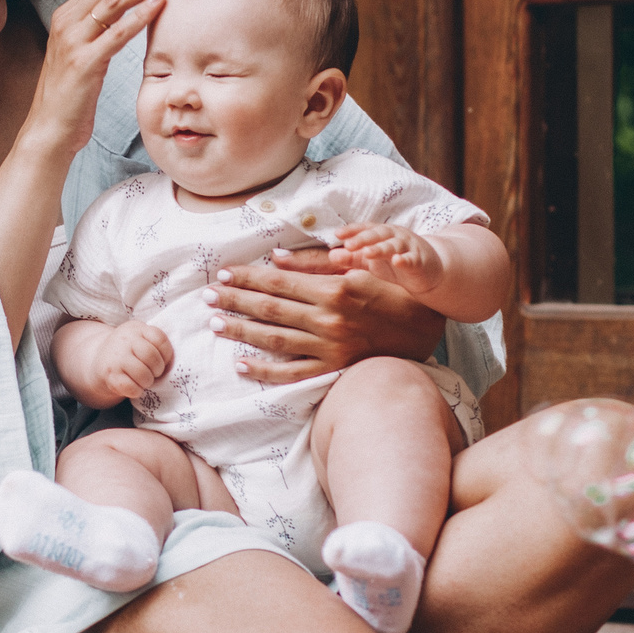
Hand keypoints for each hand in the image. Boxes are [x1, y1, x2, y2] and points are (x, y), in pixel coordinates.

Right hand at [21, 0, 181, 162]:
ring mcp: (72, 42)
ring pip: (114, 1)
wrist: (49, 131)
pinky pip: (116, 33)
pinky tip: (159, 2)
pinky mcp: (83, 63)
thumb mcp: (83, 55)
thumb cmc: (71, 97)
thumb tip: (128, 14)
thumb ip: (99, 32)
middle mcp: (65, 23)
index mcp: (65, 17)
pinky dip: (140, 14)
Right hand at [95, 320, 173, 401]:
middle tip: (154, 373)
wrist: (98, 359)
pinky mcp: (109, 375)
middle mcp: (124, 340)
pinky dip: (137, 391)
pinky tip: (134, 387)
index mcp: (136, 328)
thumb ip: (155, 344)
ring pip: (142, 373)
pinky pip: (131, 387)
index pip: (159, 338)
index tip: (162, 360)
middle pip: (151, 356)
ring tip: (144, 380)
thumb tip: (170, 364)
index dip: (166, 353)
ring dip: (148, 381)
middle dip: (157, 369)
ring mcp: (116, 358)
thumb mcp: (140, 338)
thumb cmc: (128, 351)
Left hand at [205, 251, 444, 384]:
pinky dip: (264, 371)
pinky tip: (240, 364)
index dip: (248, 277)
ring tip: (216, 323)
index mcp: (335, 289)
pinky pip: (292, 374)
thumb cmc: (393, 291)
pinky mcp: (334, 369)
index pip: (280, 282)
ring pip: (275, 340)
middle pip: (271, 309)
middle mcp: (330, 320)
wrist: (425, 330)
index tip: (224, 273)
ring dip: (242, 331)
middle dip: (235, 301)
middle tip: (207, 296)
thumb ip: (318, 264)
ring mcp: (330, 348)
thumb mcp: (361, 268)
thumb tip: (278, 258)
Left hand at [330, 222, 446, 295]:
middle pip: (378, 234)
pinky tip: (397, 261)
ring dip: (381, 248)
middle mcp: (395, 236)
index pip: (365, 229)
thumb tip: (331, 255)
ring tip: (367, 253)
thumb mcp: (372, 261)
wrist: (428, 271)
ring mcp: (408, 248)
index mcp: (382, 234)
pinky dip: (405, 260)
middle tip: (348, 244)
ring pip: (394, 246)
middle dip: (363, 238)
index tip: (337, 234)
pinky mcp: (420, 261)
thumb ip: (353, 258)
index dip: (352, 230)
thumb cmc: (396, 263)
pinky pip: (412, 260)